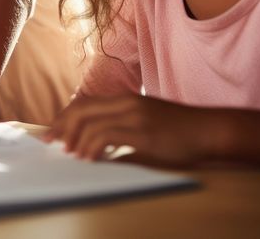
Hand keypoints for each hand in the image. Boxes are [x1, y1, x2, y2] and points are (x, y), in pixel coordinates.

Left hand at [42, 94, 219, 168]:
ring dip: (75, 139)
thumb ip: (122, 131)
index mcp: (124, 100)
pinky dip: (92, 147)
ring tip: (70, 154)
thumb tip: (96, 149)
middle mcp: (126, 103)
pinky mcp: (142, 131)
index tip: (52, 132)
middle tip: (50, 142)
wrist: (209, 130)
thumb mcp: (145, 125)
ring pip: (90, 122)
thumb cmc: (179, 132)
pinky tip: (90, 158)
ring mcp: (134, 115)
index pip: (84, 103)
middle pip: (81, 109)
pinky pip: (106, 135)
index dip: (64, 116)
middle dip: (61, 126)